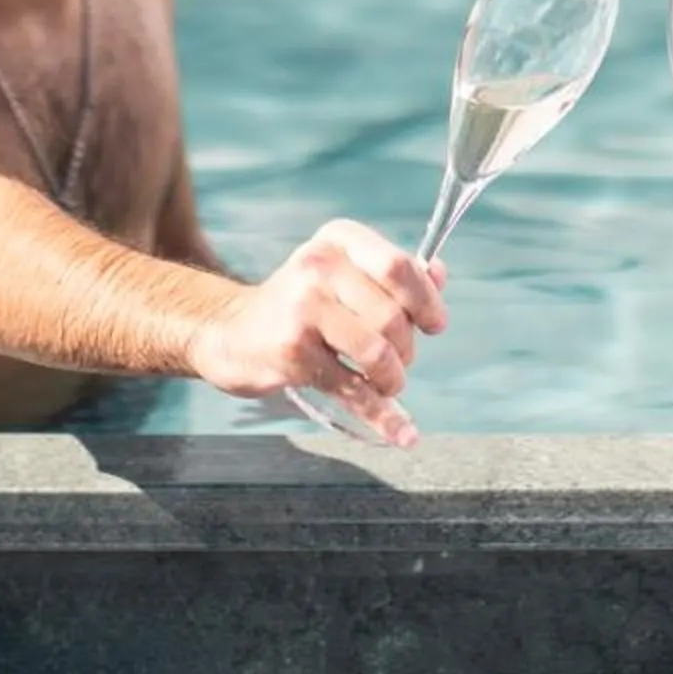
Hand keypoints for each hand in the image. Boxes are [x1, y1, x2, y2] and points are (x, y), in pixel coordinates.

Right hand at [183, 219, 448, 445]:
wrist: (233, 332)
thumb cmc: (302, 303)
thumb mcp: (344, 274)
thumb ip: (394, 275)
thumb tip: (439, 275)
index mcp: (339, 239)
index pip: (399, 267)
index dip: (426, 301)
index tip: (435, 325)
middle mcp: (319, 266)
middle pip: (392, 316)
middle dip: (407, 349)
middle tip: (398, 361)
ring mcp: (302, 308)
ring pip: (376, 353)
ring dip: (392, 379)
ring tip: (386, 383)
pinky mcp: (291, 352)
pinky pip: (351, 389)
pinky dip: (382, 416)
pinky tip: (403, 433)